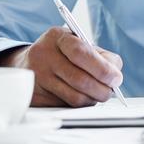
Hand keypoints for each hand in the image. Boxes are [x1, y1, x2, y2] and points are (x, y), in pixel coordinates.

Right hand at [0, 26, 123, 106]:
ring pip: (74, 97)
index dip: (103, 69)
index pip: (82, 53)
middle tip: (110, 91)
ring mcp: (36, 76)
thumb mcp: (77, 43)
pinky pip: (64, 106)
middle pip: (80, 79)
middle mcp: (44, 55)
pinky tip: (80, 96)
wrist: (27, 63)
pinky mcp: (34, 96)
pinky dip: (78, 104)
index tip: (116, 78)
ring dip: (92, 99)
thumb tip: (115, 76)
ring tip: (97, 94)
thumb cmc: (62, 53)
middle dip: (102, 89)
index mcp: (58, 37)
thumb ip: (99, 56)